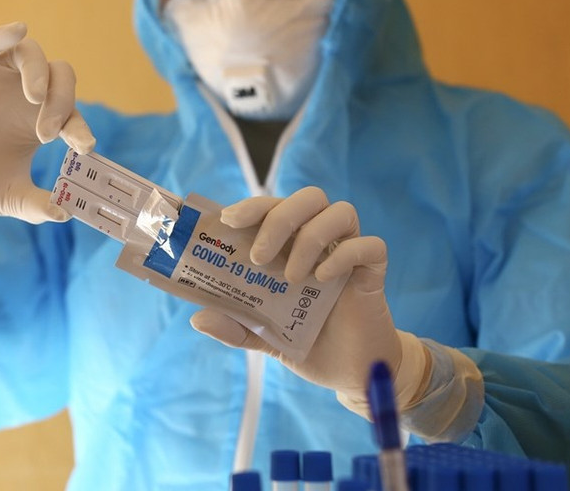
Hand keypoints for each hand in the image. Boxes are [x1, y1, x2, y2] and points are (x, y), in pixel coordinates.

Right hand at [0, 22, 94, 225]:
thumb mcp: (7, 198)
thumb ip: (34, 204)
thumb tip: (64, 213)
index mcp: (39, 124)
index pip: (71, 115)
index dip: (80, 128)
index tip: (84, 147)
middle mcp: (23, 98)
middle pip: (60, 78)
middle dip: (62, 99)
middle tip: (50, 133)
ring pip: (30, 55)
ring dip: (39, 71)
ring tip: (36, 98)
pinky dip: (4, 35)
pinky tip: (18, 32)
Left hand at [190, 187, 429, 411]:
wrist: (349, 372)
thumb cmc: (306, 342)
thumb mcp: (262, 336)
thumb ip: (235, 326)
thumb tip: (197, 319)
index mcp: (290, 245)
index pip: (273, 207)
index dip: (252, 206)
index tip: (227, 220)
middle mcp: (320, 241)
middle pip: (309, 197)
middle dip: (279, 218)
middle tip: (258, 256)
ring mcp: (348, 253)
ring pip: (341, 211)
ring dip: (311, 237)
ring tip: (291, 277)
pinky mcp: (373, 272)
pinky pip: (370, 246)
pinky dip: (344, 255)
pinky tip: (322, 279)